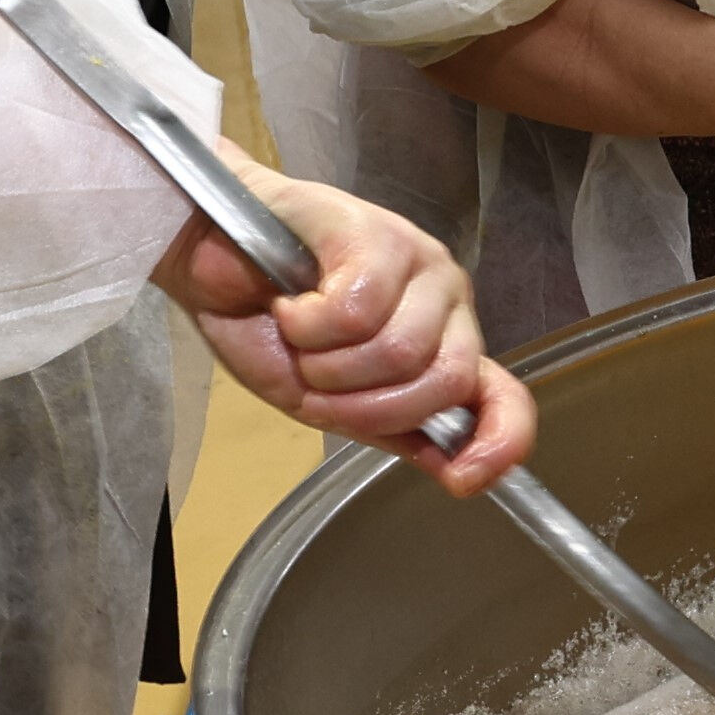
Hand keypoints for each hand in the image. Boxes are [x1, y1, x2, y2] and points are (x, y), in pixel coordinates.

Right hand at [154, 162, 530, 488]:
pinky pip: (357, 312)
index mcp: (445, 348)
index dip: (499, 444)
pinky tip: (291, 303)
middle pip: (443, 383)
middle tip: (315, 380)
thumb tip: (459, 471)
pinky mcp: (381, 233)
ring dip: (327, 364)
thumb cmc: (267, 327)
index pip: (505, 399)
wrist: (210, 263)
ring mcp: (421, 264)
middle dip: (364, 406)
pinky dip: (307, 324)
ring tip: (300, 336)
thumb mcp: (330, 400)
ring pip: (399, 351)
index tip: (462, 480)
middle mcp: (448, 305)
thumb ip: (395, 428)